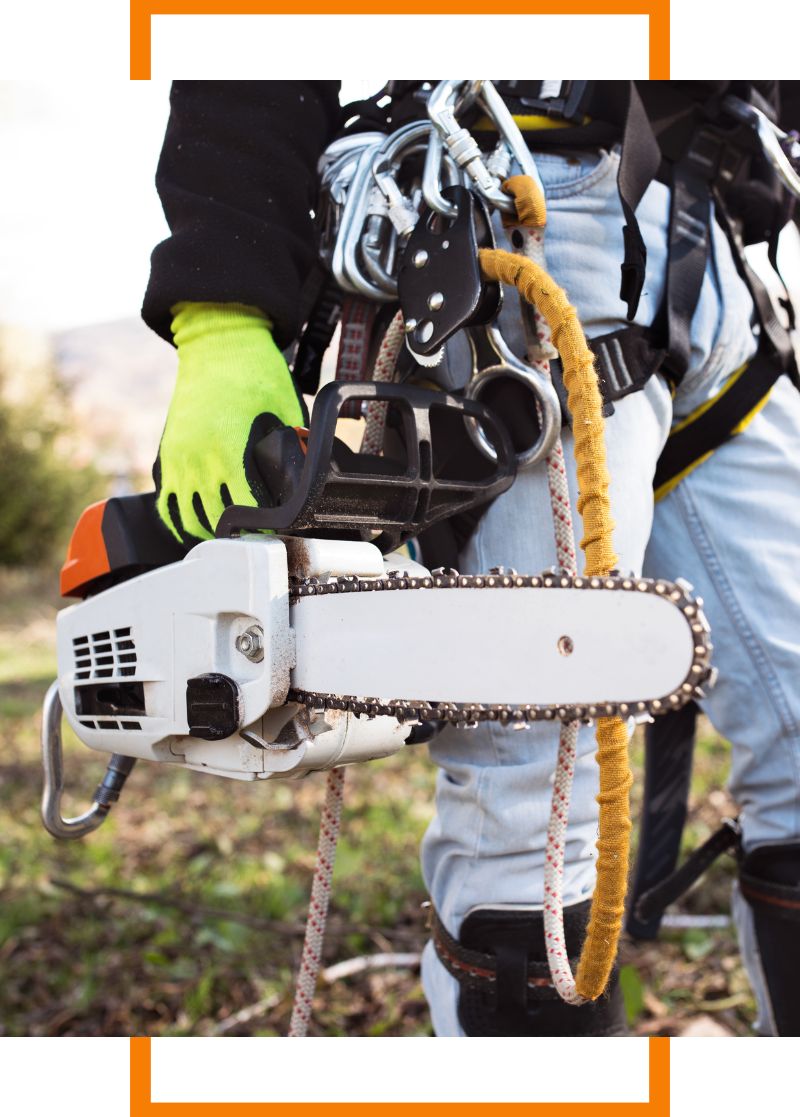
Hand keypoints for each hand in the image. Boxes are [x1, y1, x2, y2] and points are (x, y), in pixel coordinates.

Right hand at [154, 302, 304, 541]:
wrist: (218, 344)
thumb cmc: (256, 373)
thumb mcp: (286, 411)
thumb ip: (294, 448)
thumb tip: (310, 476)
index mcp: (230, 450)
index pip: (249, 508)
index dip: (267, 527)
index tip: (280, 533)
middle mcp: (198, 459)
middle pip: (217, 521)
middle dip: (240, 535)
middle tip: (261, 542)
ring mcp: (178, 459)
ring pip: (189, 519)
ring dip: (211, 534)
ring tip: (233, 541)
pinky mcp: (167, 455)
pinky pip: (168, 503)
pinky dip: (181, 521)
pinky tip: (198, 529)